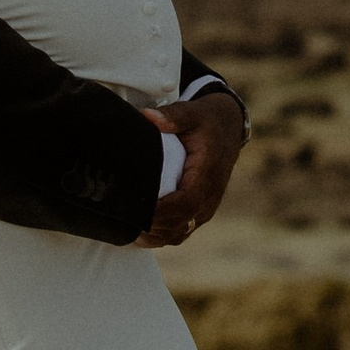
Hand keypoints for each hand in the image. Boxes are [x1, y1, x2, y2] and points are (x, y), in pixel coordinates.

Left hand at [141, 87, 247, 249]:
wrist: (228, 129)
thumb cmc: (208, 121)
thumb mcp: (192, 112)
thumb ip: (172, 116)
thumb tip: (149, 117)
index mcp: (207, 175)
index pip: (185, 204)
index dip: (160, 212)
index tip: (136, 211)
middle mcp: (209, 197)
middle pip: (179, 225)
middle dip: (151, 228)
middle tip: (122, 221)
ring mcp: (205, 208)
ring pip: (180, 233)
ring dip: (154, 236)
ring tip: (126, 229)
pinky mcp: (199, 212)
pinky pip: (181, 231)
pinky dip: (161, 235)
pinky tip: (140, 232)